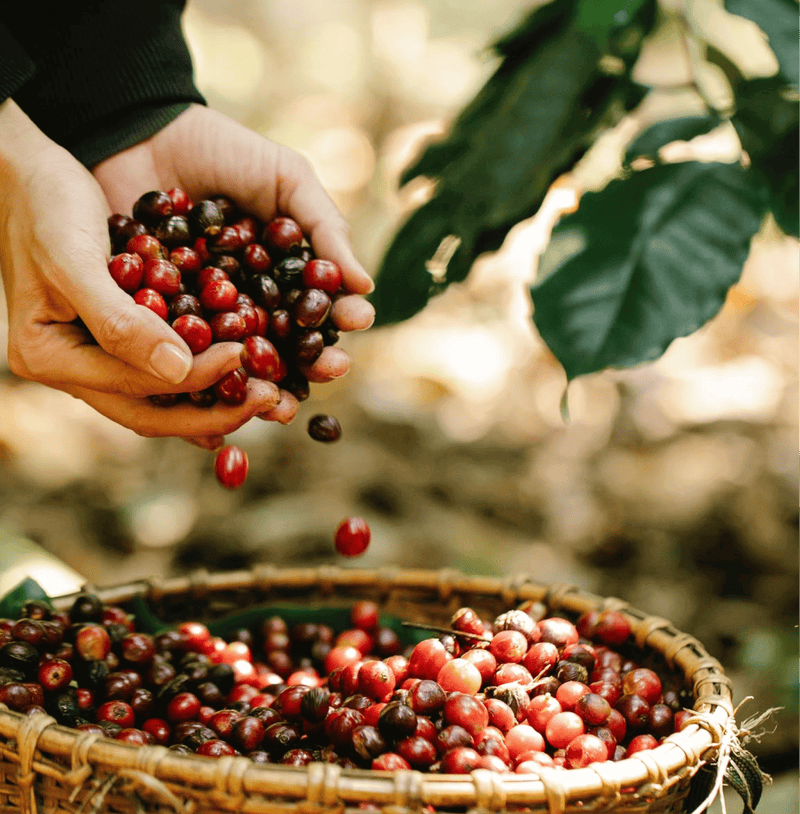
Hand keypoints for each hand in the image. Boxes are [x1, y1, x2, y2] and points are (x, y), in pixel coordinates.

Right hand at [0, 99, 269, 441]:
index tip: (245, 355)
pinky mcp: (119, 339)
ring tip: (268, 396)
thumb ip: (120, 320)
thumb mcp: (75, 259)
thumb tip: (178, 371)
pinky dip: (204, 375)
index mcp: (50, 358)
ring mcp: (95, 358)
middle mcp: (73, 369)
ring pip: (163, 398)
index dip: (196, 377)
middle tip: (272, 400)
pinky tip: (242, 378)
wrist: (29, 172)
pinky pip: (166, 368)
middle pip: (152, 411)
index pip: (136, 386)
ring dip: (216, 400)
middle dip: (215, 412)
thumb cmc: (44, 205)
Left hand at [92, 104, 374, 446]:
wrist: (141, 133)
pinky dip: (203, 372)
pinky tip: (221, 389)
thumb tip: (365, 285)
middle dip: (313, 363)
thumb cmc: (224, 151)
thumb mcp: (286, 179)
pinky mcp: (163, 322)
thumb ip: (324, 227)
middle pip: (289, 345)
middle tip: (329, 370)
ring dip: (266, 383)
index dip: (342, 318)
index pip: (321, 307)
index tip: (357, 321)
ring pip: (241, 361)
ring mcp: (209, 317)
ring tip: (282, 400)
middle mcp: (254, 302)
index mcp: (287, 274)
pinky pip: (186, 353)